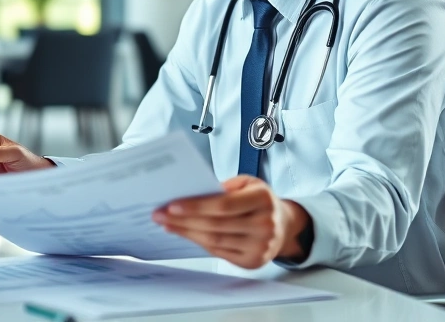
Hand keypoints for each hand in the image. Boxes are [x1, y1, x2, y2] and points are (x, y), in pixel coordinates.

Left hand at [151, 175, 309, 268]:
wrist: (284, 226)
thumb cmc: (260, 201)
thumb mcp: (247, 183)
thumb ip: (224, 186)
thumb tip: (191, 194)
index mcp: (263, 199)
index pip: (224, 206)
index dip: (196, 206)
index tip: (172, 206)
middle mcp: (265, 225)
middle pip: (215, 226)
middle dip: (183, 221)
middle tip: (160, 215)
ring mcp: (260, 246)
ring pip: (214, 241)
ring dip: (186, 233)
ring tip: (167, 225)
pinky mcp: (253, 261)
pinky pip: (219, 252)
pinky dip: (199, 242)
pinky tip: (185, 234)